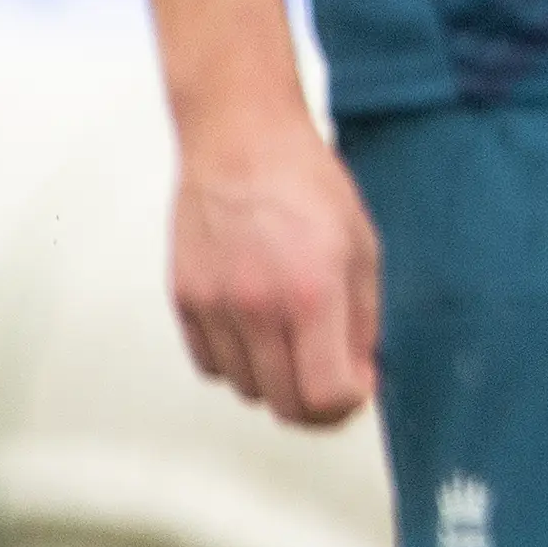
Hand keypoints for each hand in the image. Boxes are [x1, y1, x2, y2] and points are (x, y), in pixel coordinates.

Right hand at [171, 107, 381, 426]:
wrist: (241, 141)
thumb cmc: (309, 185)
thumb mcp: (362, 246)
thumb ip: (364, 320)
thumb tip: (361, 377)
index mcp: (313, 294)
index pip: (324, 395)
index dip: (347, 404)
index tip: (357, 387)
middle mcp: (259, 309)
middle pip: (283, 405)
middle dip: (315, 404)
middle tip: (332, 378)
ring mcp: (215, 309)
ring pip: (245, 389)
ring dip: (275, 379)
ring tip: (293, 336)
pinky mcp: (183, 302)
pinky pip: (210, 366)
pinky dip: (236, 361)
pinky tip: (256, 326)